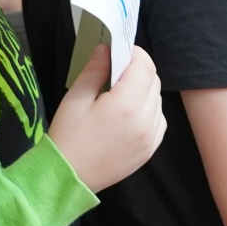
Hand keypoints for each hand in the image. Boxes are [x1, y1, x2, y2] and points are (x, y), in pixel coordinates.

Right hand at [47, 45, 166, 192]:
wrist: (68, 177)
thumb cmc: (68, 136)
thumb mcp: (76, 98)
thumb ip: (95, 70)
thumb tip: (106, 48)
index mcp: (126, 105)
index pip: (144, 66)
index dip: (134, 53)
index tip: (119, 52)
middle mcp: (145, 120)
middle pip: (154, 80)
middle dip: (138, 69)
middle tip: (116, 71)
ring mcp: (151, 137)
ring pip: (157, 99)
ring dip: (143, 89)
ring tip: (119, 93)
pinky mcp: (150, 149)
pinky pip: (158, 119)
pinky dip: (148, 109)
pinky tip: (128, 113)